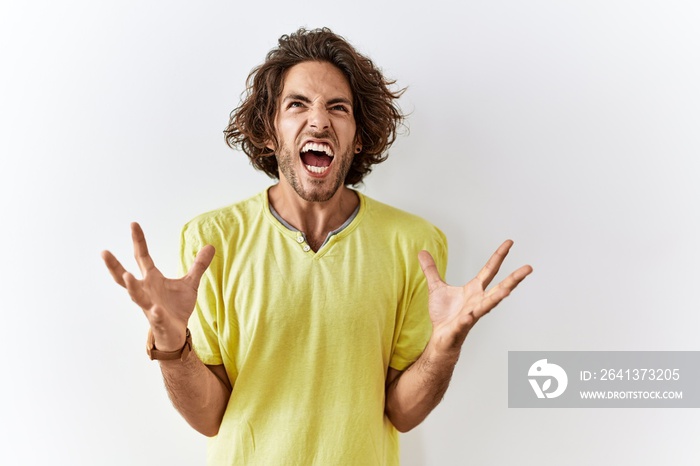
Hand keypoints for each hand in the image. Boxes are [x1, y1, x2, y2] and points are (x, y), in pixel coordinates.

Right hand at [101, 222, 214, 350]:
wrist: (176, 333)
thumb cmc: (177, 307)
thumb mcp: (190, 283)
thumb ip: (198, 265)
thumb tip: (210, 246)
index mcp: (152, 279)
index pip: (142, 257)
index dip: (138, 241)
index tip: (133, 224)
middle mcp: (145, 291)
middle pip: (125, 277)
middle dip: (114, 265)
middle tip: (104, 252)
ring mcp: (149, 306)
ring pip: (136, 296)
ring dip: (131, 287)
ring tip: (127, 275)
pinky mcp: (159, 321)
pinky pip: (156, 316)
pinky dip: (155, 313)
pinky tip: (155, 309)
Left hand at [419, 240, 532, 354]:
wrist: (440, 338)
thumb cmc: (444, 315)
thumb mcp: (435, 287)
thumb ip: (431, 270)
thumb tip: (422, 252)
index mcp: (474, 290)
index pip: (489, 270)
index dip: (499, 256)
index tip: (510, 242)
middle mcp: (478, 301)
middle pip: (500, 287)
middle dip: (514, 278)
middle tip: (528, 268)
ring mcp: (472, 314)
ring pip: (489, 305)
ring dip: (499, 298)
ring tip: (508, 290)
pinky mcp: (462, 327)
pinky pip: (466, 322)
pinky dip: (468, 318)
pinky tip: (470, 315)